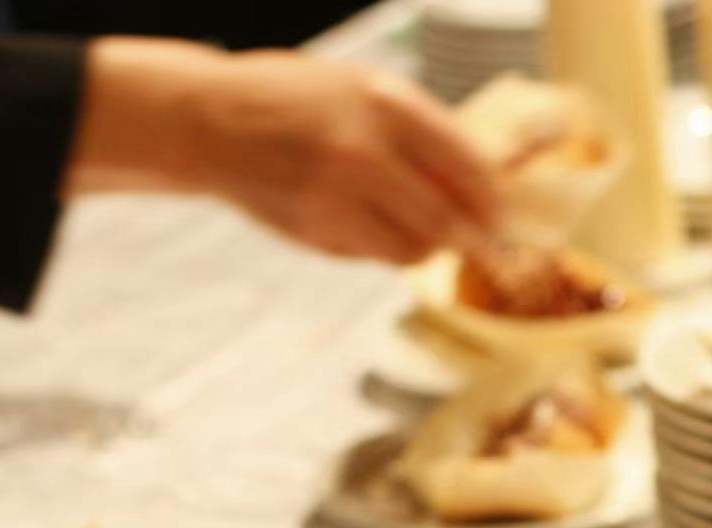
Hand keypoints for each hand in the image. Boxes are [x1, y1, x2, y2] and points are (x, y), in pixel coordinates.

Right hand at [70, 39, 498, 263]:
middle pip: (449, 219)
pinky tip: (374, 228)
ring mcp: (339, 194)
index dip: (494, 199)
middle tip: (483, 244)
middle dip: (474, 238)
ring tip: (424, 234)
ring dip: (430, 248)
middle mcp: (364, 149)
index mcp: (385, 102)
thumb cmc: (295, 102)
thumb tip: (486, 177)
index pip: (467, 165)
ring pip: (417, 248)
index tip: (503, 214)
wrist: (208, 121)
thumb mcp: (360, 89)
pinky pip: (377, 256)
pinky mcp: (318, 229)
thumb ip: (418, 129)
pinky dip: (388, 250)